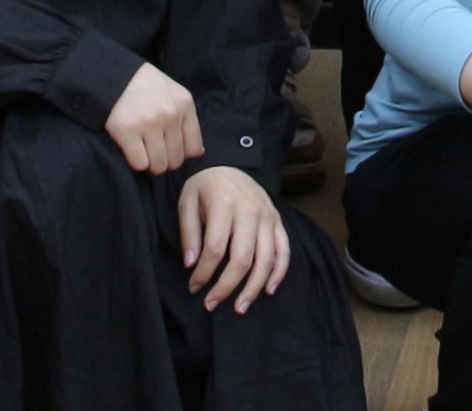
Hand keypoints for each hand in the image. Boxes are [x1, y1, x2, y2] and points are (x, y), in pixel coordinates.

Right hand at [105, 62, 204, 175]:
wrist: (115, 77)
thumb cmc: (147, 88)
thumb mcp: (175, 94)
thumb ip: (188, 121)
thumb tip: (198, 152)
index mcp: (184, 104)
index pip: (193, 147)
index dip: (181, 154)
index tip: (170, 150)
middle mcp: (170, 114)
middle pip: (175, 160)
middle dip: (165, 161)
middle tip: (154, 153)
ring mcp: (149, 123)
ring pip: (158, 165)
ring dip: (151, 165)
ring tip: (144, 153)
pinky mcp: (127, 131)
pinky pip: (140, 164)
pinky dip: (136, 162)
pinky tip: (133, 150)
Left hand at [178, 163, 288, 311]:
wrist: (229, 164)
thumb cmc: (205, 187)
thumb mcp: (187, 202)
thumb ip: (188, 233)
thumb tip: (191, 265)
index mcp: (225, 203)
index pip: (216, 248)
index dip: (204, 273)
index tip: (194, 287)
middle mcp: (251, 210)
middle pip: (242, 258)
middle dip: (226, 286)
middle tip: (211, 304)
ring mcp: (268, 216)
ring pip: (266, 259)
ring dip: (253, 288)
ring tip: (239, 307)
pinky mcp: (278, 222)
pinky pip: (284, 251)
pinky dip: (278, 273)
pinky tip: (268, 290)